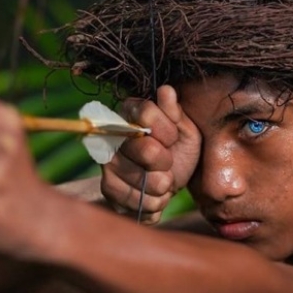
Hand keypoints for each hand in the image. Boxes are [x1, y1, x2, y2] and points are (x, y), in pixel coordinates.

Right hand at [100, 85, 200, 223]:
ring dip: (161, 186)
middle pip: (146, 149)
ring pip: (140, 178)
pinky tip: (155, 196)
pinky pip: (131, 197)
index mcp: (131, 112)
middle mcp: (113, 133)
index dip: (166, 131)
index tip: (173, 139)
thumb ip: (175, 113)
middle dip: (166, 163)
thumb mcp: (186, 131)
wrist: (169, 185)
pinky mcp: (107, 186)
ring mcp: (107, 160)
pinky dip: (151, 202)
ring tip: (164, 182)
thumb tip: (166, 90)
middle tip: (168, 165)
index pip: (146, 113)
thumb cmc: (179, 153)